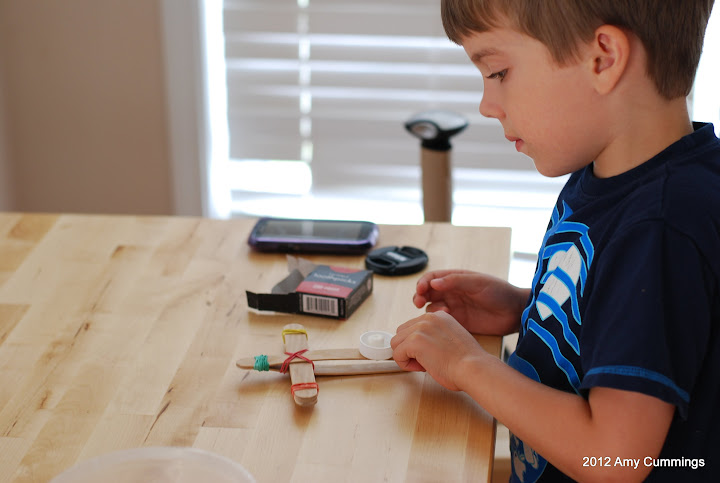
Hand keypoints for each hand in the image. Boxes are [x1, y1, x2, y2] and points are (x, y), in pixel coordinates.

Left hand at [391, 310, 486, 390]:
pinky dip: (405, 364)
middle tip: (426, 361)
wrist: (473, 368)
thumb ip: (433, 336)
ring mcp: (420, 328)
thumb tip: (414, 346)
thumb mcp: (449, 339)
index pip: (412, 327)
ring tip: (425, 364)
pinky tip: (422, 367)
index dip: (417, 345)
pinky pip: (396, 354)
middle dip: (408, 349)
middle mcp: (428, 318)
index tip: (430, 354)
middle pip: (401, 334)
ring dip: (406, 357)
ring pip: (396, 343)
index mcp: (438, 316)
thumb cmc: (466, 361)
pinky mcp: (414, 341)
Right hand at [413, 269, 528, 334]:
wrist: (516, 312)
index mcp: (455, 279)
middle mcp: (452, 293)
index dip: (423, 282)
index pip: (432, 278)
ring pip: (431, 308)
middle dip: (419, 296)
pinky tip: (446, 320)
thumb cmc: (500, 292)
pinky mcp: (458, 323)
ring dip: (430, 309)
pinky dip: (438, 321)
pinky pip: (441, 322)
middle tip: (418, 302)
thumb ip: (455, 281)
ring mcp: (454, 308)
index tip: (421, 289)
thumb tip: (433, 283)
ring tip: (443, 311)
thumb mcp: (478, 283)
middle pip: (427, 293)